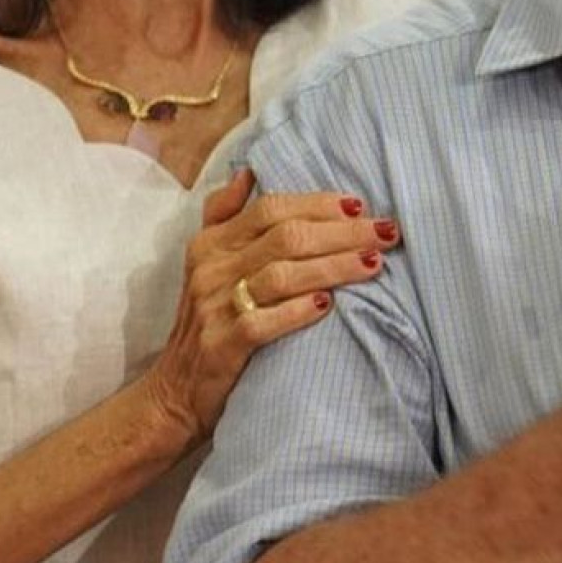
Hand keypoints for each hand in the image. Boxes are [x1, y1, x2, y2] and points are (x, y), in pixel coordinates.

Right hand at [143, 168, 401, 443]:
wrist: (176, 391)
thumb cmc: (206, 321)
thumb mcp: (205, 262)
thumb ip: (223, 213)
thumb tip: (248, 172)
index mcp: (211, 242)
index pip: (271, 208)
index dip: (319, 204)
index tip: (361, 206)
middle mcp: (211, 268)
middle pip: (286, 237)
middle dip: (342, 232)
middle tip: (386, 232)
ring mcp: (215, 307)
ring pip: (283, 275)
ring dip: (335, 266)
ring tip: (374, 263)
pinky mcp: (222, 345)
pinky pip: (264, 322)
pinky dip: (299, 311)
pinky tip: (329, 305)